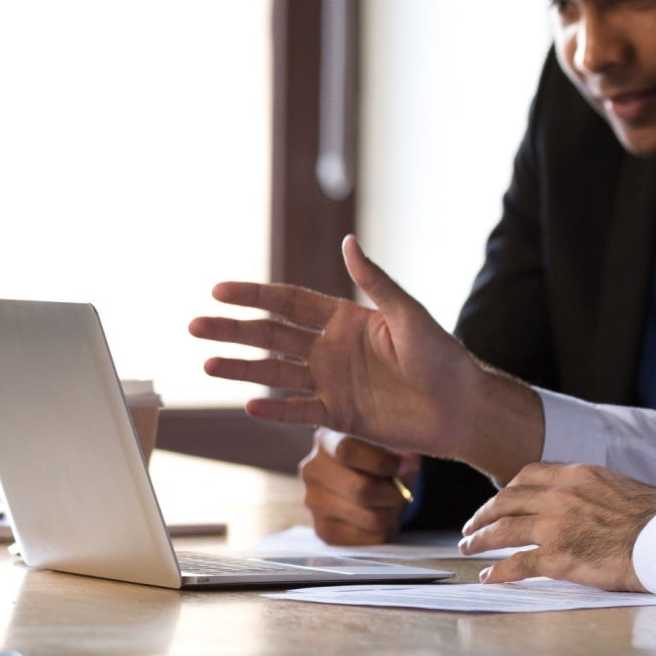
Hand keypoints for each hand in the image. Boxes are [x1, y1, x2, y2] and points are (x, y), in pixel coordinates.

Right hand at [189, 235, 543, 478]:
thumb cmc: (442, 356)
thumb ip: (375, 282)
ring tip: (206, 364)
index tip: (218, 289)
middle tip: (193, 326)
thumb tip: (348, 241)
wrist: (461, 407)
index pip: (289, 302)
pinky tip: (247, 404)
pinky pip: (299, 410)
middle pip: (272, 335)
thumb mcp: (408, 315)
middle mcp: (332, 348)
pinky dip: (274, 409)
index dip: (254, 295)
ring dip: (242, 368)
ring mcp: (333, 382)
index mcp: (346, 319)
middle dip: (233, 330)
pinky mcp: (340, 415)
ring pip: (276, 373)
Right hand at [301, 428, 420, 545]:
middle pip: (361, 490)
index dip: (381, 461)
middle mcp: (312, 470)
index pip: (346, 450)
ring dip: (392, 513)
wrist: (365, 481)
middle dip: (393, 494)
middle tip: (403, 492)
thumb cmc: (381, 456)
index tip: (405, 465)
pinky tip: (382, 516)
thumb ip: (397, 448)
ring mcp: (313, 502)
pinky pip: (368, 538)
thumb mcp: (390, 442)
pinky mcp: (323, 530)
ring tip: (394, 503)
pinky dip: (385, 530)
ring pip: (370, 517)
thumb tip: (407, 464)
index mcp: (327, 439)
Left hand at [459, 463, 655, 590]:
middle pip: (507, 500)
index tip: (499, 500)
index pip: (528, 475)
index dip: (507, 490)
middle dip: (484, 514)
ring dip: (480, 539)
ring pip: (503, 530)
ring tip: (468, 548)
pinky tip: (488, 577)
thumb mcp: (620, 485)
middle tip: (471, 526)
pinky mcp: (558, 557)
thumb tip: (591, 497)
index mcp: (576, 474)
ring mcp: (555, 526)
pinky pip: (516, 564)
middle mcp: (559, 495)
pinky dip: (498, 571)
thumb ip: (595, 488)